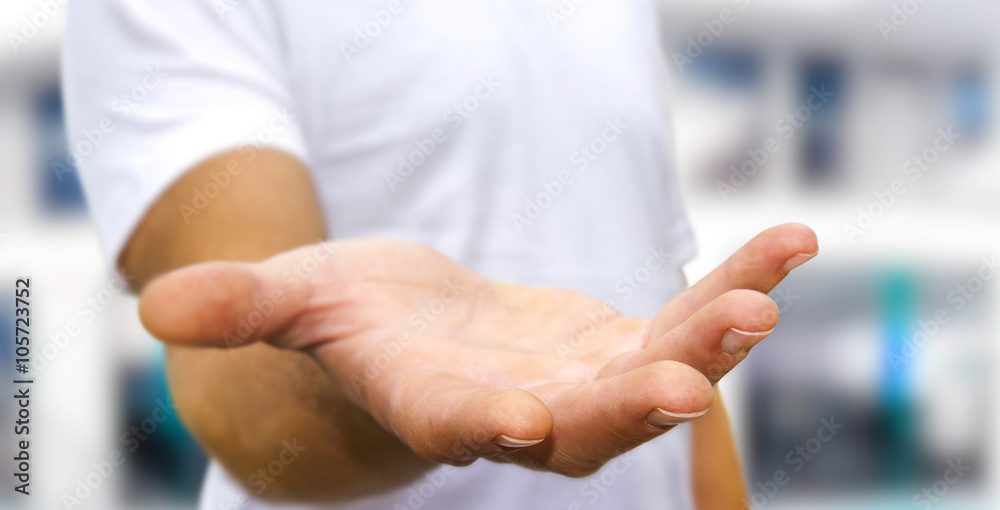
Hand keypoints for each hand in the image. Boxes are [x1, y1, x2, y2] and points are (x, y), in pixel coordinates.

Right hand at [139, 224, 816, 475]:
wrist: (422, 335)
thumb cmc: (352, 323)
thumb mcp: (297, 304)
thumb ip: (244, 309)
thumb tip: (155, 310)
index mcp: (436, 404)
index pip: (458, 426)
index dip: (486, 426)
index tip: (523, 424)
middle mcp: (521, 409)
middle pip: (582, 421)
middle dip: (633, 401)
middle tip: (690, 381)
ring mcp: (584, 379)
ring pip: (657, 366)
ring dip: (712, 336)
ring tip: (764, 292)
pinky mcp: (623, 343)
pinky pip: (691, 315)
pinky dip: (739, 282)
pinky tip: (790, 244)